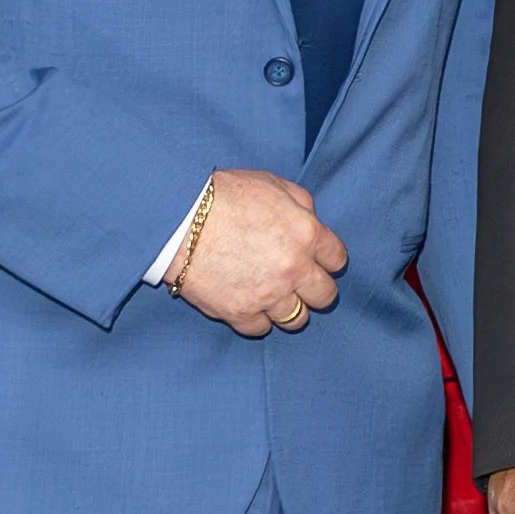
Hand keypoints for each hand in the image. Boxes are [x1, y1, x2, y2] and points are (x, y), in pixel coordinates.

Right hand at [174, 168, 345, 337]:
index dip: (328, 260)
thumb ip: (300, 205)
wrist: (177, 219)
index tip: (318, 261)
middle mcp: (293, 269)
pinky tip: (249, 304)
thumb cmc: (223, 196)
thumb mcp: (272, 184)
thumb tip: (310, 220)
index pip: (337, 259)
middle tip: (301, 284)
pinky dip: (257, 319)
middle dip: (316, 289)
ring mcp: (267, 294)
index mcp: (306, 235)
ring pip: (296, 319)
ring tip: (275, 298)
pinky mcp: (239, 312)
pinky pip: (260, 329)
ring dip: (289, 308)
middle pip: (325, 295)